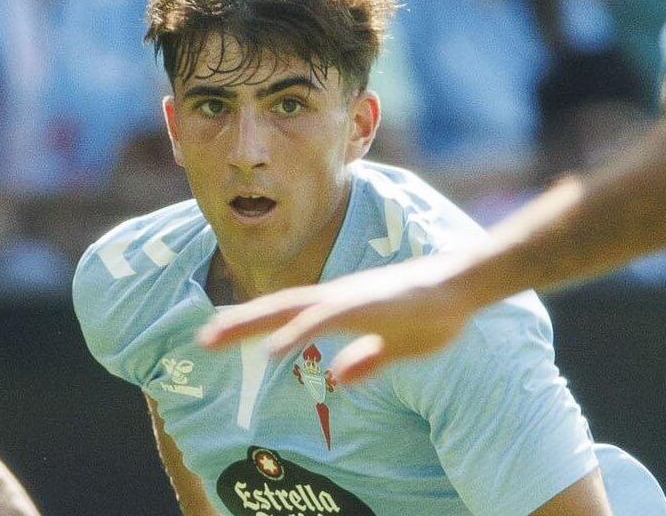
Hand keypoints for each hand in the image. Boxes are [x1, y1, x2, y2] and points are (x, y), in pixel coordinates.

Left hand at [197, 253, 479, 382]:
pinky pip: (322, 321)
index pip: (285, 314)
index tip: (220, 336)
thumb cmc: (432, 312)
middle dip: (237, 324)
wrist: (464, 285)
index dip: (252, 323)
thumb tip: (338, 380)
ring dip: (251, 323)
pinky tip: (272, 349)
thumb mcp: (396, 346)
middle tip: (201, 341)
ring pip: (289, 309)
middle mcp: (335, 296)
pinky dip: (294, 334)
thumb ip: (367, 360)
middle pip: (276, 308)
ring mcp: (348, 298)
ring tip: (217, 338)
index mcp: (339, 305)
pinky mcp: (365, 305)